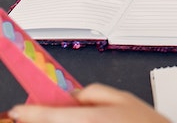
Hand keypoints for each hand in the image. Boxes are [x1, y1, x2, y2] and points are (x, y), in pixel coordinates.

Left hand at [8, 83, 169, 122]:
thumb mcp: (123, 98)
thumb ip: (96, 91)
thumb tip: (76, 93)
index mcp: (88, 119)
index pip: (49, 115)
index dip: (30, 113)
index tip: (19, 110)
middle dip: (46, 118)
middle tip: (49, 111)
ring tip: (77, 116)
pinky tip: (85, 122)